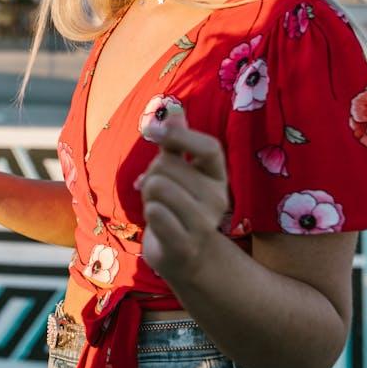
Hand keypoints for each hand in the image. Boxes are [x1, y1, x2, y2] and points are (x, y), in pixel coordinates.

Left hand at [137, 108, 228, 279]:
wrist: (184, 258)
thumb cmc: (177, 208)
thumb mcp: (180, 173)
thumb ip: (177, 142)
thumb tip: (175, 109)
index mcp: (219, 177)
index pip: (210, 147)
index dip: (181, 135)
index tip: (153, 132)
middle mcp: (218, 199)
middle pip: (168, 165)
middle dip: (151, 174)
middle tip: (155, 191)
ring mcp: (204, 224)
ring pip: (158, 186)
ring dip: (147, 195)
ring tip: (156, 207)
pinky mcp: (186, 245)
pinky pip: (156, 213)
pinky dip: (148, 212)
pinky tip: (155, 222)